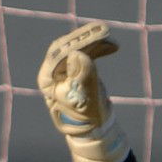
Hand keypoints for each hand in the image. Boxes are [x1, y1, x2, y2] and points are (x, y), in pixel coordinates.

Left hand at [37, 22, 128, 161]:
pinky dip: (98, 48)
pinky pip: (86, 52)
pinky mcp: (76, 68)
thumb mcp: (85, 99)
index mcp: (48, 80)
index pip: (60, 54)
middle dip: (87, 38)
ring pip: (78, 47)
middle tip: (104, 31)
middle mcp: (52, 72)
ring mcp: (63, 70)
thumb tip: (77, 54)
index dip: (78, 42)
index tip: (96, 35)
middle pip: (68, 46)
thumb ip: (81, 76)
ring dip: (95, 41)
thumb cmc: (87, 118)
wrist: (94, 129)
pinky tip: (113, 47)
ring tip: (112, 41)